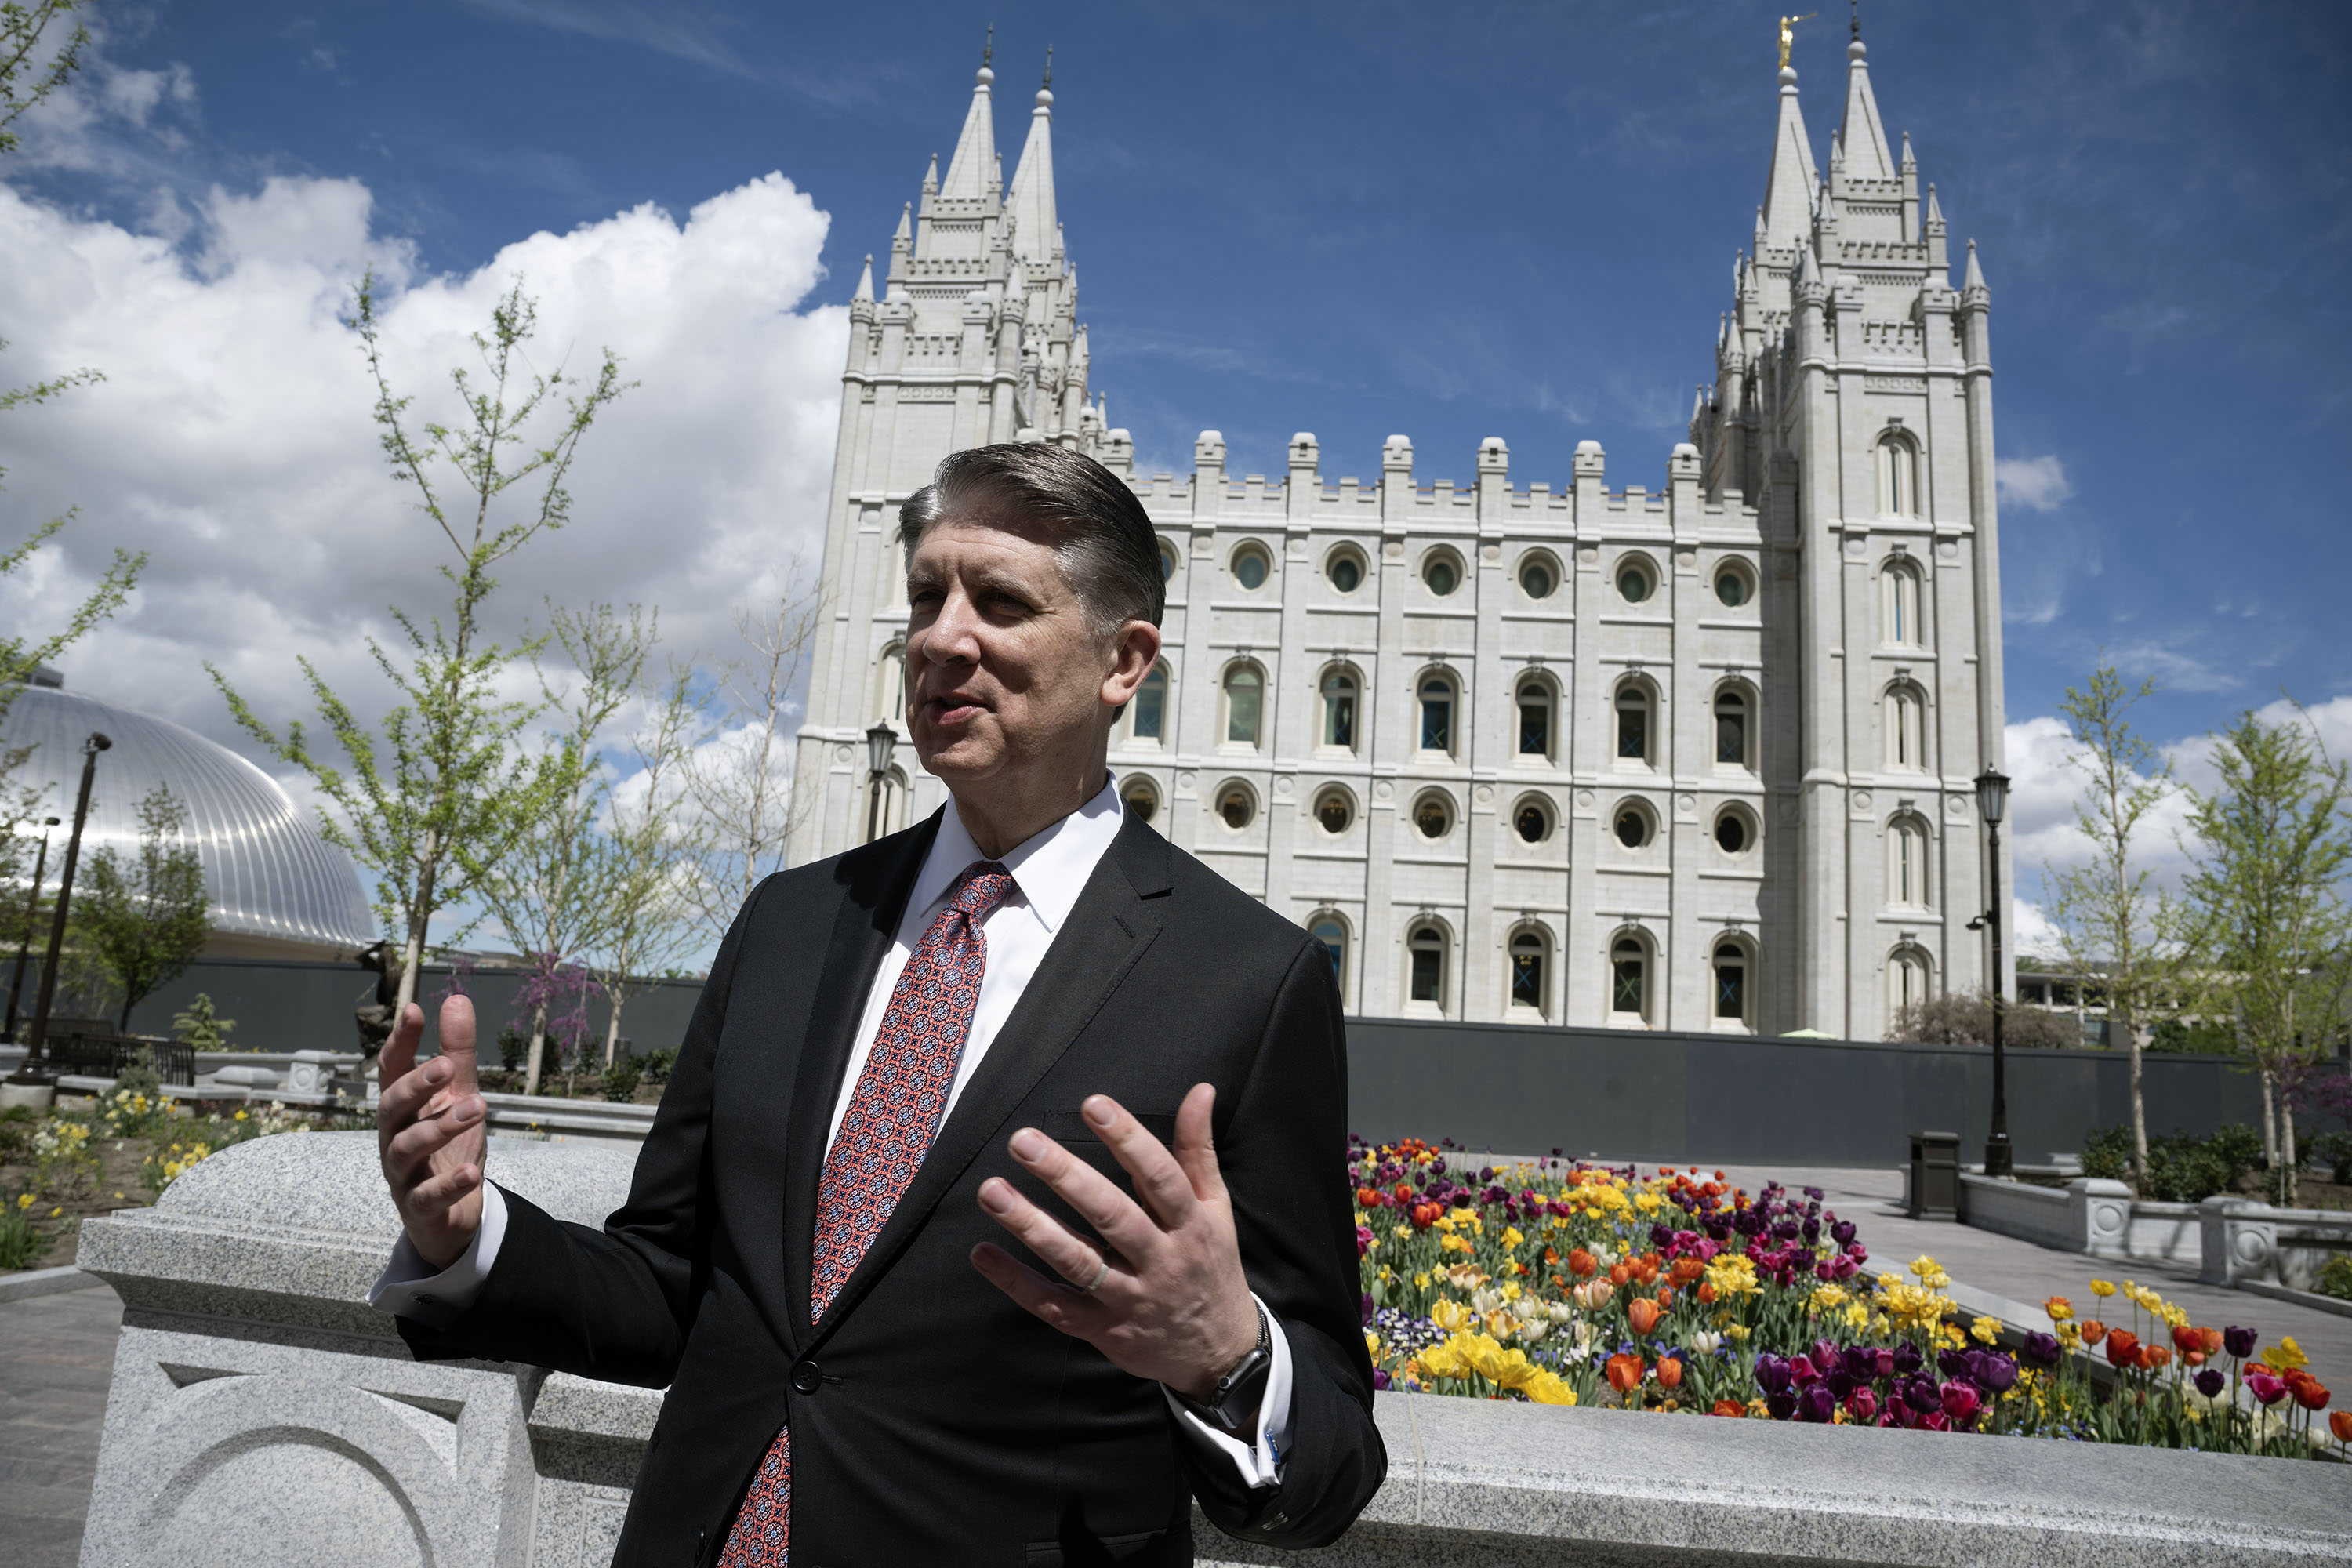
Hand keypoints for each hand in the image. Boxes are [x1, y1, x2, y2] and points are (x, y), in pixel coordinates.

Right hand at [376, 993, 488, 1271]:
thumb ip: (457, 1053)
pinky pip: (426, 1197)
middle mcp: (394, 1137)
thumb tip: (456, 998)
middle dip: (416, 1086)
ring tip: (477, 1107)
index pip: (391, 1070)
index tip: (413, 1010)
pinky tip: (473, 1173)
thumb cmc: (448, 1148)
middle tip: (447, 1066)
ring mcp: (402, 1175)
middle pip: (391, 1107)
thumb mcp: (458, 1096)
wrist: (452, 1215)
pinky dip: (448, 1185)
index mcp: (403, 1108)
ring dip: (439, 1128)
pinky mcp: (418, 1207)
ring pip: (407, 1149)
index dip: (399, 1041)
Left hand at [971, 1084, 1258, 1402]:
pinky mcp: (1100, 1329)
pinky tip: (982, 1252)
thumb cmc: (1208, 1265)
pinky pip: (1053, 1306)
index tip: (1093, 1103)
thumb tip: (1200, 1089)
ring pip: (1076, 1261)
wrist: (1217, 1353)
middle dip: (1066, 1177)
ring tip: (991, 1190)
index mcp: (1190, 1226)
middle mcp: (1160, 1261)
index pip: (1159, 1176)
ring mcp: (1128, 1299)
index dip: (1128, 1138)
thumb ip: (1198, 1150)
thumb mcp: (1215, 1208)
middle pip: (1111, 1216)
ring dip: (1031, 1225)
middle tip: (1024, 1141)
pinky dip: (1016, 1282)